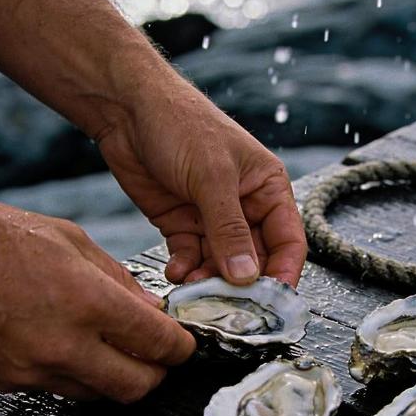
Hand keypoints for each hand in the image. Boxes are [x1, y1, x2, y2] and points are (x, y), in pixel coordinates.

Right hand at [0, 198, 195, 401]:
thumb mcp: (66, 238)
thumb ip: (116, 278)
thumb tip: (150, 308)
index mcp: (86, 302)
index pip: (158, 344)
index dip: (181, 347)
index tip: (183, 343)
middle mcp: (65, 346)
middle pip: (137, 387)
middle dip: (157, 374)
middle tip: (158, 355)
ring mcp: (34, 371)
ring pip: (100, 395)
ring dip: (117, 377)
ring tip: (114, 347)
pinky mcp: (10, 384)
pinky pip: (61, 389)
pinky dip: (79, 375)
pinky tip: (73, 347)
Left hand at [97, 77, 307, 287]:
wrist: (126, 109)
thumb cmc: (180, 124)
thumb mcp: (211, 176)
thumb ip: (230, 229)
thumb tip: (248, 276)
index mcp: (267, 188)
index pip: (288, 242)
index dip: (283, 274)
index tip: (272, 305)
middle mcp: (245, 207)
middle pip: (254, 260)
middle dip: (240, 284)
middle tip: (225, 306)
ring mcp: (212, 218)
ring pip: (221, 265)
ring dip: (209, 281)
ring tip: (193, 288)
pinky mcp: (182, 224)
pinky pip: (192, 258)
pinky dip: (186, 269)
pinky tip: (176, 272)